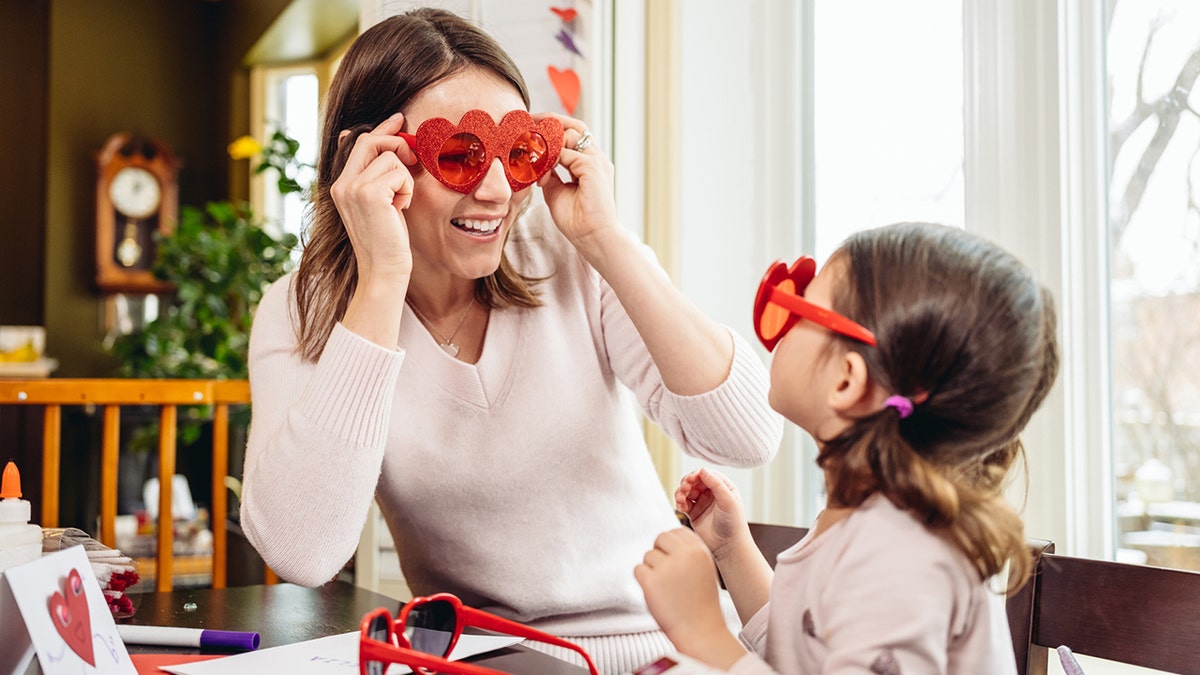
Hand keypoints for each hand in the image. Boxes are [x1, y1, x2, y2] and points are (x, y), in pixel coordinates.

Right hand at [329, 112, 417, 284]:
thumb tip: (389, 144)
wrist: (384, 271)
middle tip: (413, 159)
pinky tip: (401, 208)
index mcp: (341, 185)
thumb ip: (379, 176)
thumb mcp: (382, 204)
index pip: (359, 143)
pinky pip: (399, 172)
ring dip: (405, 178)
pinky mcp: (368, 194)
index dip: (382, 129)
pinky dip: (407, 189)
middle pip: (370, 141)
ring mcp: (352, 188)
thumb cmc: (388, 241)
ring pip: (390, 157)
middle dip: (397, 143)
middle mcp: (341, 184)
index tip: (399, 119)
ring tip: (400, 203)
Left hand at [536, 113, 618, 248]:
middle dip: (549, 127)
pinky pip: (566, 151)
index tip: (530, 141)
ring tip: (535, 166)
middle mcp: (596, 158)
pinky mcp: (593, 167)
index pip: (572, 135)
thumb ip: (549, 174)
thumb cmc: (577, 221)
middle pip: (573, 127)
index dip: (551, 134)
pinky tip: (543, 179)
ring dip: (548, 147)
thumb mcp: (556, 191)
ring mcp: (597, 161)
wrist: (592, 238)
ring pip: (569, 134)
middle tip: (527, 138)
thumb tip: (536, 163)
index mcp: (591, 164)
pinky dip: (550, 161)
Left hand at [634, 528, 734, 657]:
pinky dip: (643, 580)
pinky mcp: (651, 582)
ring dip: (652, 569)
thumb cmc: (701, 603)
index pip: (677, 531)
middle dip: (659, 552)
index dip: (671, 544)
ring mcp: (667, 568)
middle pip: (661, 538)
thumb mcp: (705, 570)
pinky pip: (638, 569)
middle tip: (664, 571)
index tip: (671, 557)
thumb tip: (667, 539)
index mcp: (699, 551)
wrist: (700, 631)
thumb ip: (689, 553)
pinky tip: (656, 592)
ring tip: (665, 587)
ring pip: (648, 555)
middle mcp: (684, 556)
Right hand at [676, 468, 748, 558]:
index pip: (708, 474)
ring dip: (681, 491)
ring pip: (687, 490)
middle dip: (687, 482)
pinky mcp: (694, 512)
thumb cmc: (733, 524)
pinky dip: (679, 502)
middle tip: (685, 487)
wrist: (728, 547)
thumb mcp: (728, 501)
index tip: (692, 478)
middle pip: (695, 481)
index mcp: (724, 487)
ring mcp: (703, 502)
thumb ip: (716, 484)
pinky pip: (683, 502)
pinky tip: (681, 506)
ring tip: (680, 498)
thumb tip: (703, 470)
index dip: (698, 474)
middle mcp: (713, 493)